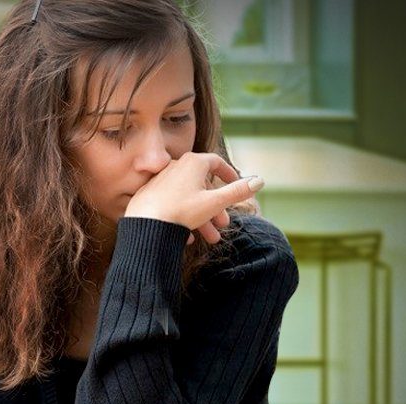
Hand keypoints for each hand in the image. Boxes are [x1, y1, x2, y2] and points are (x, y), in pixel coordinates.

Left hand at [125, 152, 264, 243]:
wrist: (146, 224)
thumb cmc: (182, 210)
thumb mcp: (215, 202)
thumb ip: (238, 191)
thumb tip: (260, 181)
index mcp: (193, 163)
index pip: (216, 162)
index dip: (229, 174)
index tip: (237, 185)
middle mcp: (175, 166)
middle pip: (202, 186)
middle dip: (216, 207)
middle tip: (223, 224)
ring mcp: (160, 181)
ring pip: (188, 198)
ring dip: (202, 218)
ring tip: (210, 238)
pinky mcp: (148, 195)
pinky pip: (171, 204)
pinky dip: (183, 218)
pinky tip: (189, 237)